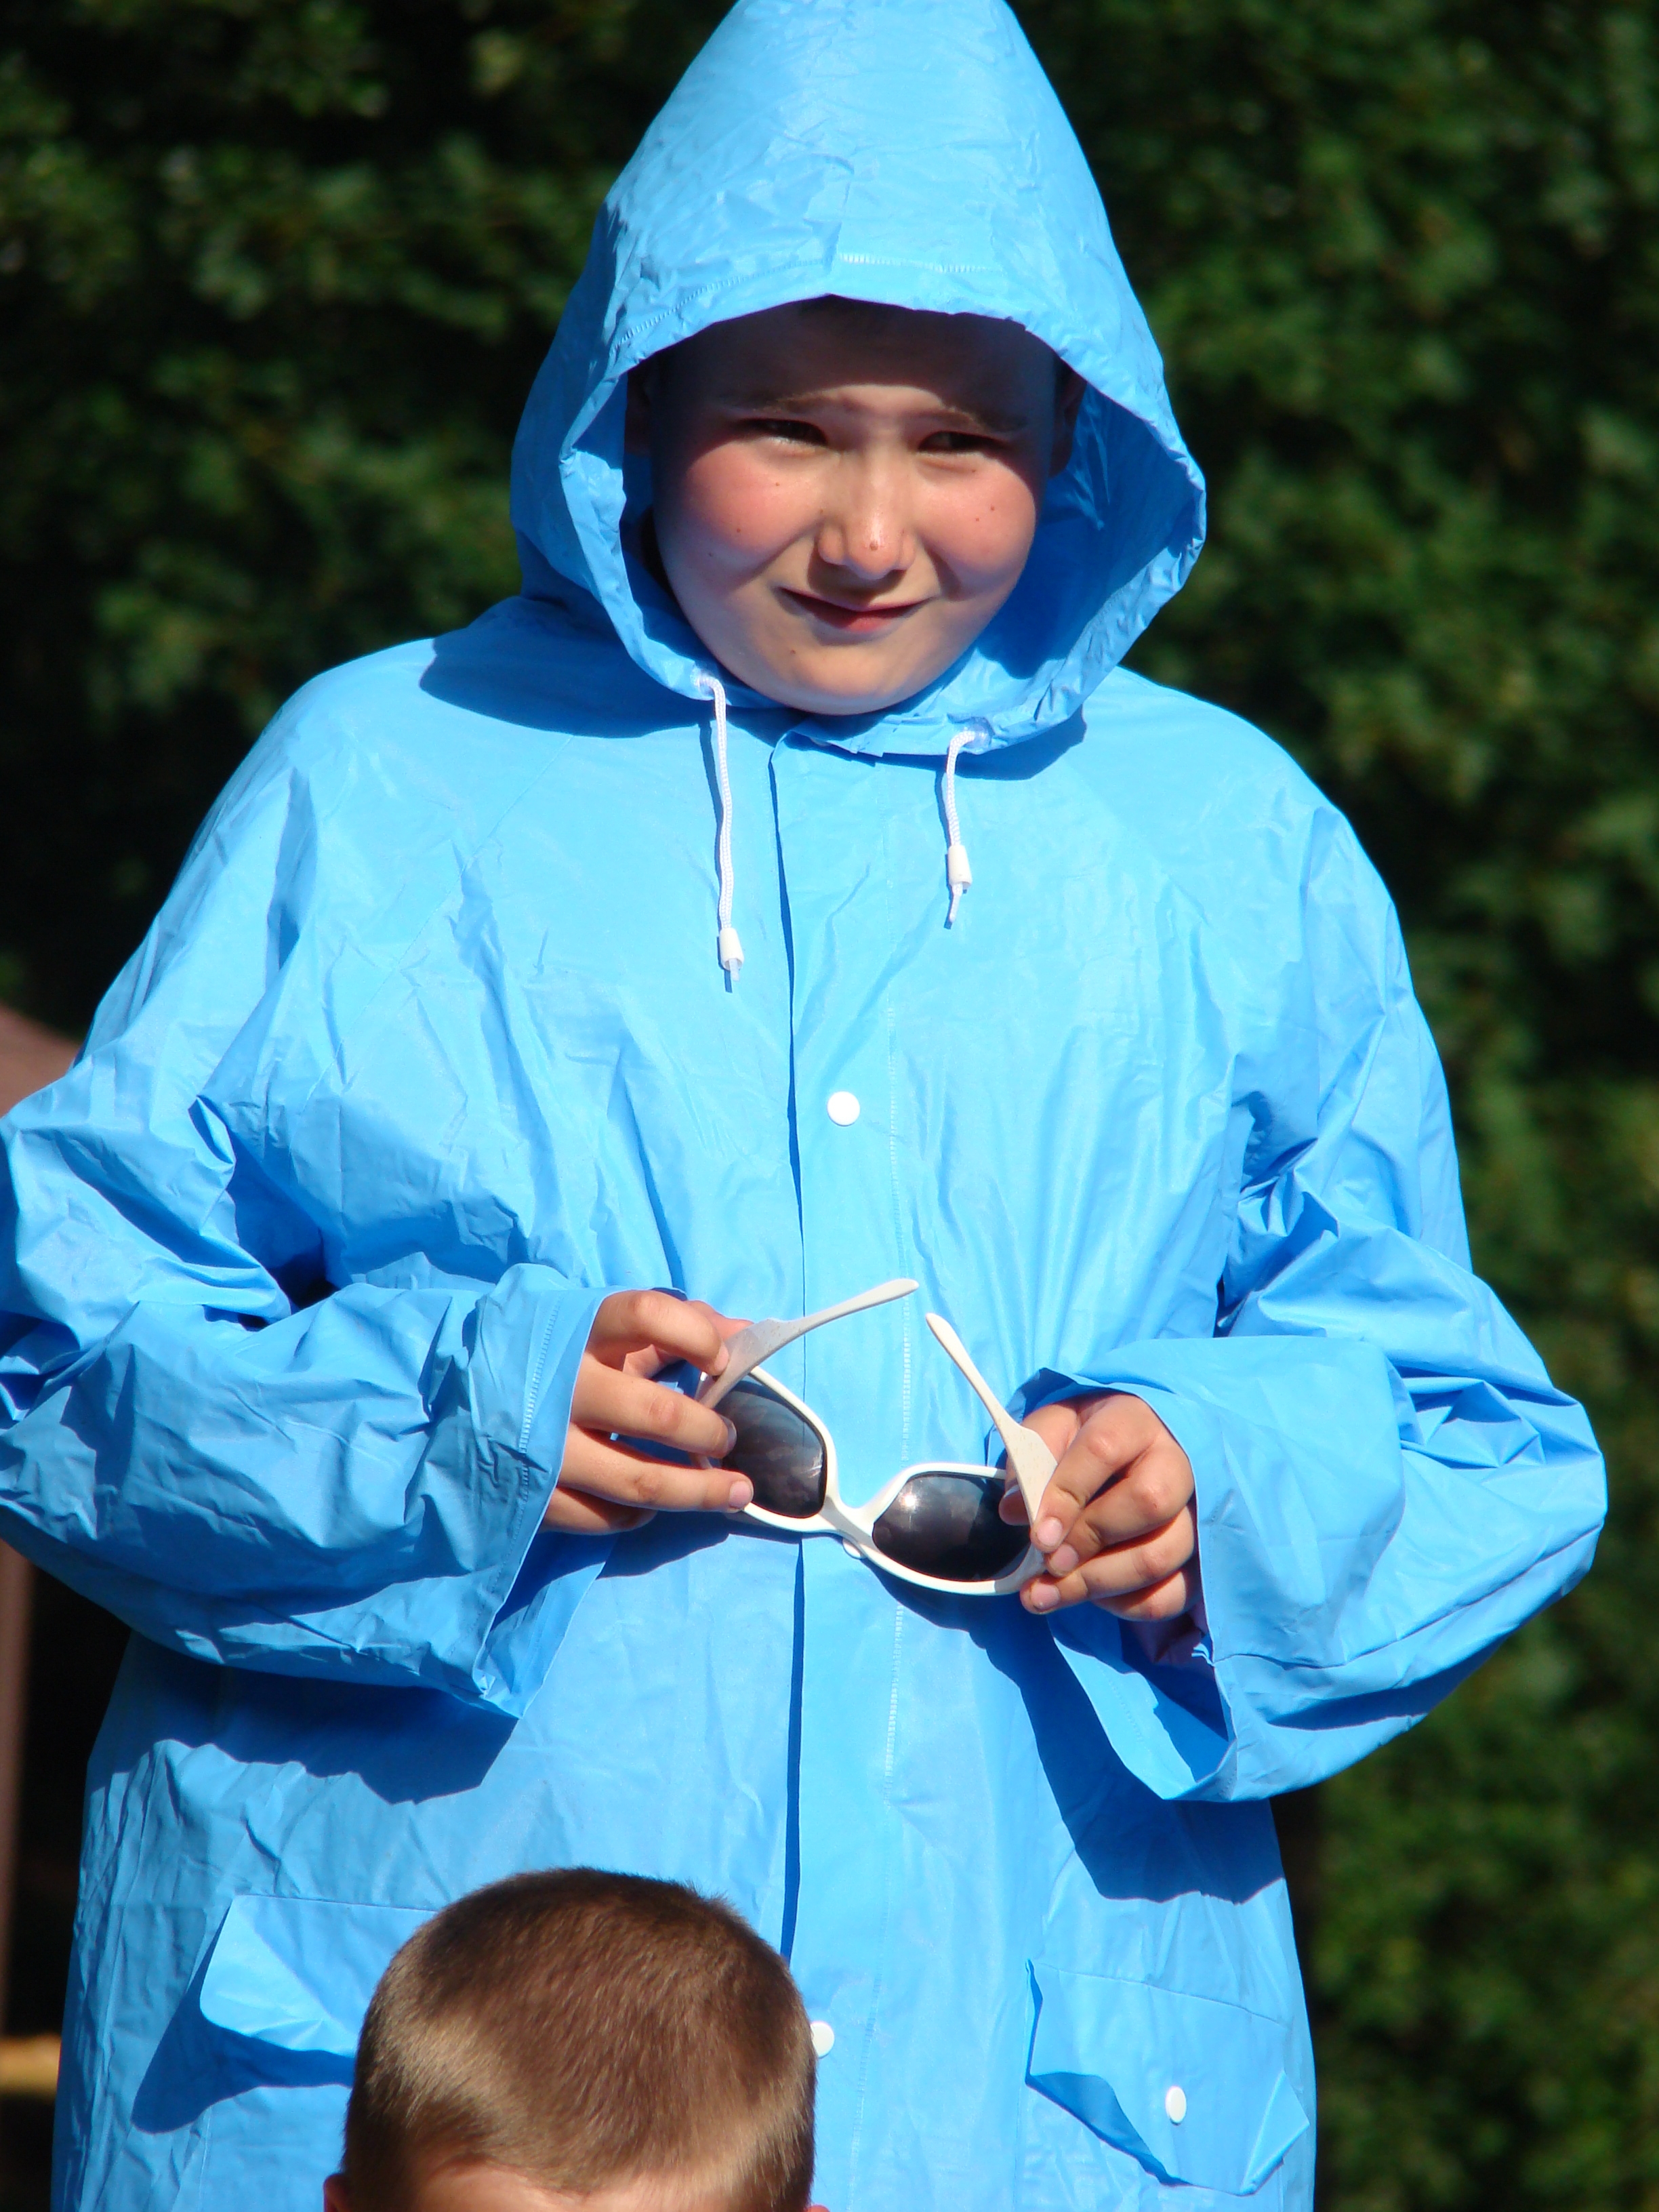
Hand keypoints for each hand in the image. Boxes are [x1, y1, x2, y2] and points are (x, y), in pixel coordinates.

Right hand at [545, 1290, 753, 1534]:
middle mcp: (560, 1386)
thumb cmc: (548, 1360)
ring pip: (641, 1479)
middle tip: (726, 1437)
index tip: (719, 1361)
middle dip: (709, 1431)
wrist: (448, 1403)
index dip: (696, 1334)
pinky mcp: (532, 1494)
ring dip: (699, 1490)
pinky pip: (605, 1516)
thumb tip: (745, 1334)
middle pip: (658, 1413)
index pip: (646, 1314)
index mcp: (576, 1332)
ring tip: (733, 1491)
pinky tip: (652, 1506)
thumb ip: (673, 1325)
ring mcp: (544, 1445)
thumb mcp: (600, 1332)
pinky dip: (640, 1514)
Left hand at [1000, 1392, 1198, 1620]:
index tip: (1038, 1536)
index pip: (1104, 1450)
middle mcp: (1175, 1462)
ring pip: (1160, 1556)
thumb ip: (1028, 1462)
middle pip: (1149, 1503)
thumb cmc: (1085, 1438)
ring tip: (1047, 1594)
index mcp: (1134, 1420)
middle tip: (1049, 1563)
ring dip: (1098, 1583)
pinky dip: (1125, 1604)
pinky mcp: (1199, 1557)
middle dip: (1090, 1541)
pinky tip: (1090, 1597)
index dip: (1068, 1495)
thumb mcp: (1051, 1432)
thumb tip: (1015, 1511)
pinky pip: (1173, 1593)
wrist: (1131, 1451)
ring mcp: (1196, 1512)